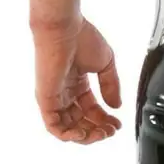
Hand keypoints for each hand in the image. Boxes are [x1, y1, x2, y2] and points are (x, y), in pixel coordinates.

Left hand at [32, 15, 122, 143]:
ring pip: (68, 127)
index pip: (91, 108)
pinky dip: (69, 135)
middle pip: (81, 120)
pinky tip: (84, 133)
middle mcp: (65, 92)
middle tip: (111, 131)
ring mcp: (55, 98)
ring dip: (86, 135)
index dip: (105, 118)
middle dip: (98, 129)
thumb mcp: (106, 62)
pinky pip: (54, 126)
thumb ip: (111, 85)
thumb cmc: (82, 38)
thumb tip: (117, 106)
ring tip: (101, 134)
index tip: (118, 124)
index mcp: (77, 83)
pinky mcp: (46, 101)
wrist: (64, 28)